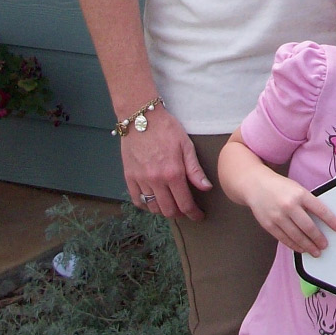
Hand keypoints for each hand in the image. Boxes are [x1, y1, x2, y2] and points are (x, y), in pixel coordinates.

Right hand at [122, 106, 210, 220]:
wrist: (141, 118)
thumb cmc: (167, 129)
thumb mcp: (186, 146)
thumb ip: (195, 169)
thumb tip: (206, 188)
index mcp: (173, 173)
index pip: (184, 203)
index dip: (193, 213)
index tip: (198, 216)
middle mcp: (156, 181)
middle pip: (169, 210)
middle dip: (180, 214)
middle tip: (187, 211)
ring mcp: (140, 180)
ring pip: (153, 208)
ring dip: (164, 211)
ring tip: (172, 206)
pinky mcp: (129, 177)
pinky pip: (137, 200)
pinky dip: (146, 206)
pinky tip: (154, 202)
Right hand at [242, 169, 335, 255]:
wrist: (255, 185)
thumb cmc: (279, 187)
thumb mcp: (297, 189)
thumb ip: (307, 202)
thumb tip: (322, 220)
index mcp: (300, 194)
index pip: (320, 210)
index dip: (331, 221)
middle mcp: (289, 205)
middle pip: (308, 227)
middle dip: (318, 238)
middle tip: (325, 245)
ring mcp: (278, 216)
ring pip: (297, 236)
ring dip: (308, 246)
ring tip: (315, 251)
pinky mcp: (269, 225)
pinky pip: (284, 239)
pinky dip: (294, 246)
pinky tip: (301, 249)